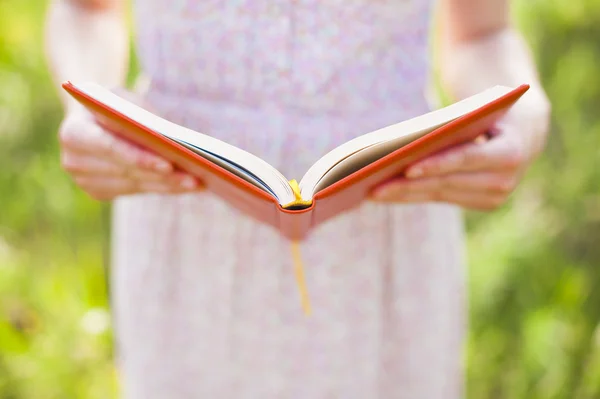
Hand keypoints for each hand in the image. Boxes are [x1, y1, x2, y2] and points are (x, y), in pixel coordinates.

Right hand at [58, 92, 201, 200]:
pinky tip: (186, 186)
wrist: (94, 117)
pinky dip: (163, 188)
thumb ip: (139, 115)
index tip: (168, 164)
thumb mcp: (124, 98)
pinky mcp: (99, 192)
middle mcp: (73, 161)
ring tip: (197, 183)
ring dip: (169, 186)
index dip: (139, 158)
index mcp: (74, 132)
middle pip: (127, 172)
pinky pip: (137, 191)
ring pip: (136, 186)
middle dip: (163, 176)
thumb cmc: (115, 104)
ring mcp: (84, 181)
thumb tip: (168, 141)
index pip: (110, 148)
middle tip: (194, 177)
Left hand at [371, 88, 550, 210]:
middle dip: (407, 186)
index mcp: (511, 150)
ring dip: (404, 194)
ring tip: (371, 192)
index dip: (435, 165)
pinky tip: (387, 193)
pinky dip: (413, 195)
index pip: (466, 159)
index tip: (406, 169)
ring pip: (439, 195)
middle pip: (446, 182)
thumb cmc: (490, 108)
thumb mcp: (477, 107)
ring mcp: (495, 196)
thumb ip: (453, 121)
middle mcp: (506, 180)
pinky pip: (441, 198)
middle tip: (373, 187)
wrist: (523, 125)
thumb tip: (404, 142)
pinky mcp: (482, 203)